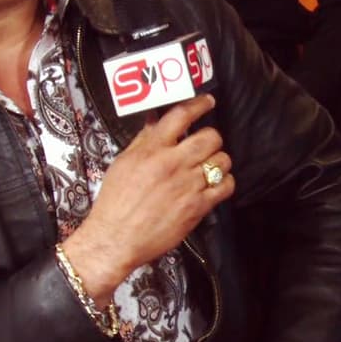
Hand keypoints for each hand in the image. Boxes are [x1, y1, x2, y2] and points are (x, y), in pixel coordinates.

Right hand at [61, 94, 234, 304]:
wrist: (115, 239)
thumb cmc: (115, 202)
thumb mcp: (123, 163)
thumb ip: (144, 139)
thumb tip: (156, 119)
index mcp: (152, 149)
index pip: (181, 116)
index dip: (199, 105)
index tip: (208, 102)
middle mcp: (172, 163)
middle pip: (210, 137)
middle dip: (212, 138)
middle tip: (206, 144)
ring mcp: (187, 185)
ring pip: (222, 160)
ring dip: (219, 161)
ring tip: (210, 166)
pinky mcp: (197, 206)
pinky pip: (225, 186)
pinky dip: (224, 183)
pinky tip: (215, 185)